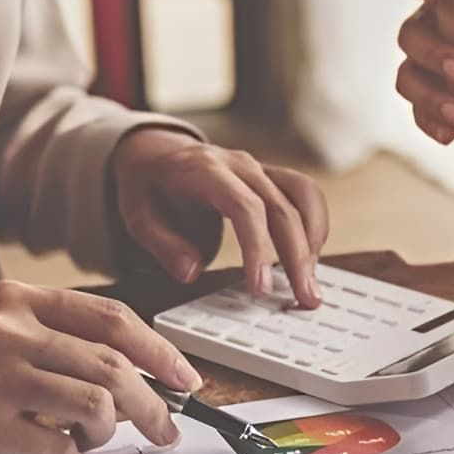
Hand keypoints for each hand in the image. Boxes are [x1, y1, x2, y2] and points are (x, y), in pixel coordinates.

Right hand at [0, 281, 200, 453]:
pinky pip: (61, 448)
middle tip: (167, 428)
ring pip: (97, 405)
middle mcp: (10, 331)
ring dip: (108, 431)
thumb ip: (58, 341)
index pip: (112, 319)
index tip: (184, 379)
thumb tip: (135, 379)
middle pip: (114, 366)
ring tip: (91, 437)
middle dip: (154, 403)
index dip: (159, 351)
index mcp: (17, 299)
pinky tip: (51, 452)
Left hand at [113, 130, 327, 307]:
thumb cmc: (149, 187)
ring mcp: (260, 168)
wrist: (157, 155)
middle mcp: (240, 164)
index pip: (244, 207)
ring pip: (304, 196)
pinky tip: (310, 259)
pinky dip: (315, 227)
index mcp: (205, 170)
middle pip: (281, 207)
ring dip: (314, 241)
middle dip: (298, 256)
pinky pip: (306, 195)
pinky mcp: (272, 177)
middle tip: (304, 298)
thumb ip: (162, 243)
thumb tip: (190, 271)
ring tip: (310, 283)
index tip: (261, 288)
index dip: (258, 247)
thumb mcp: (138, 216)